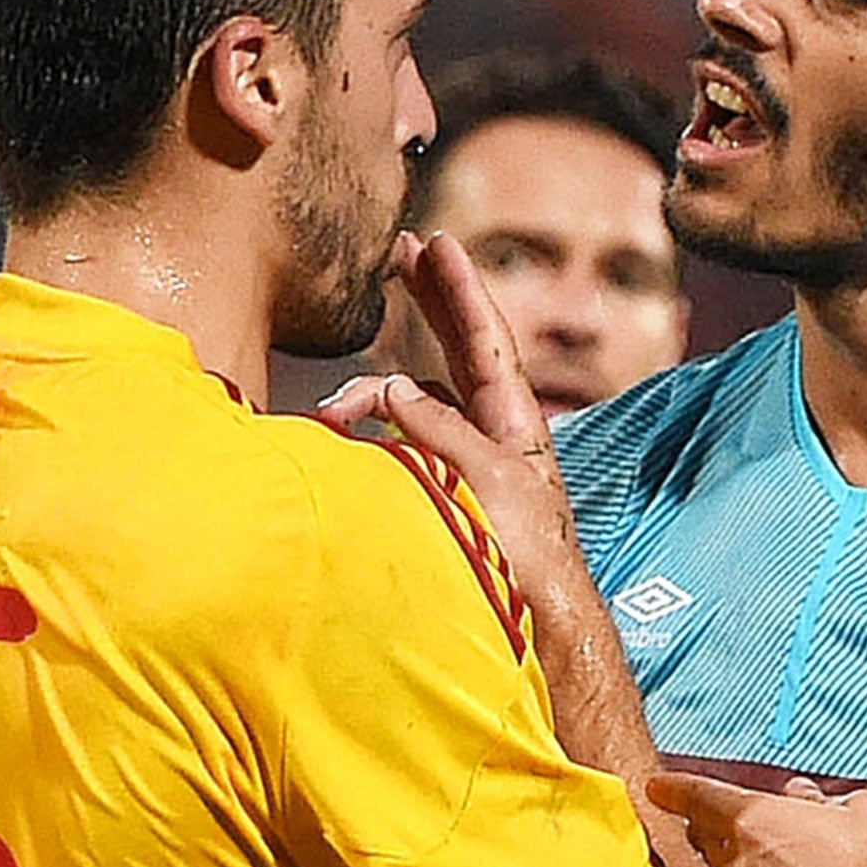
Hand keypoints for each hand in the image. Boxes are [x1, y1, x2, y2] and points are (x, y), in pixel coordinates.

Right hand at [318, 231, 580, 594]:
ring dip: (373, 393)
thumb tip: (393, 388)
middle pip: (457, 348)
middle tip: (402, 253)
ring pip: (418, 401)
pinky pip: (404, 445)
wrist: (536, 624)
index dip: (458, 287)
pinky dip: (374, 433)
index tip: (437, 241)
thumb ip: (441, 429)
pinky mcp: (445, 494)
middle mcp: (492, 432)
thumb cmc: (524, 557)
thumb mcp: (488, 479)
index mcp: (513, 420)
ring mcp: (469, 462)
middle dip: (429, 300)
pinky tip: (346, 441)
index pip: (485, 337)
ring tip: (330, 412)